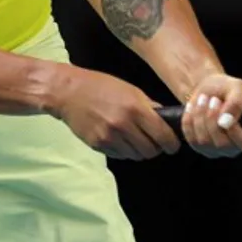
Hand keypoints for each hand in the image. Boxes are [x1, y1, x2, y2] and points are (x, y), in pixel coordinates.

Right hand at [48, 65, 180, 159]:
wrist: (69, 92)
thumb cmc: (101, 86)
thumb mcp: (130, 90)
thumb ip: (149, 106)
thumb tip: (167, 121)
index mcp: (136, 108)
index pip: (163, 136)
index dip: (171, 143)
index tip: (172, 145)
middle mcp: (124, 125)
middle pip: (150, 150)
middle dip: (155, 148)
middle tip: (153, 141)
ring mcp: (110, 137)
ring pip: (136, 156)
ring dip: (139, 150)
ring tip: (135, 138)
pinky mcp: (98, 145)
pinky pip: (120, 155)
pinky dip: (124, 151)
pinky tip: (120, 139)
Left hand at [181, 73, 241, 157]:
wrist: (208, 90)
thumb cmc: (228, 89)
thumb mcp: (238, 87)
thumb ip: (237, 102)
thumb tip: (225, 123)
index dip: (236, 133)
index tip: (225, 115)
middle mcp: (238, 146)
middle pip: (222, 144)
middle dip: (213, 118)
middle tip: (213, 99)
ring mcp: (218, 149)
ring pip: (205, 141)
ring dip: (201, 116)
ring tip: (203, 99)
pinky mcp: (201, 147)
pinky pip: (191, 138)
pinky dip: (189, 120)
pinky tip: (193, 107)